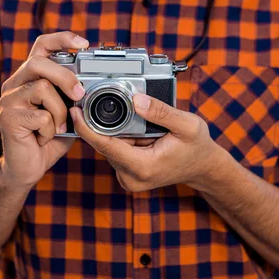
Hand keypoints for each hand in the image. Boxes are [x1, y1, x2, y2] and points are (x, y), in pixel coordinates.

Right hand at [0, 32, 88, 187]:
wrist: (26, 168)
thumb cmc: (47, 138)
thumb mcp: (66, 113)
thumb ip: (73, 97)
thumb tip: (94, 86)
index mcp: (30, 78)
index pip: (41, 46)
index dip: (61, 39)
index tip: (83, 44)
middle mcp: (15, 84)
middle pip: (39, 62)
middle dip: (65, 77)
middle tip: (80, 95)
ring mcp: (9, 100)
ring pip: (43, 88)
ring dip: (60, 112)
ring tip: (58, 127)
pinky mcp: (8, 118)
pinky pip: (41, 115)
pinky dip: (51, 130)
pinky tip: (45, 138)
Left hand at [70, 94, 223, 191]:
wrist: (203, 168)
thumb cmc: (197, 147)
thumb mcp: (187, 124)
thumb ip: (161, 112)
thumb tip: (136, 99)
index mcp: (143, 167)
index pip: (106, 146)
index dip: (87, 128)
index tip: (75, 111)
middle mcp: (131, 177)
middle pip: (105, 145)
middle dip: (107, 124)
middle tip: (118, 105)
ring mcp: (129, 178)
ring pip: (110, 147)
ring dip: (118, 131)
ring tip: (141, 125)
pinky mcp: (128, 176)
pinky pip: (117, 151)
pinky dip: (123, 138)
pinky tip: (139, 133)